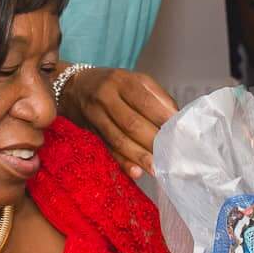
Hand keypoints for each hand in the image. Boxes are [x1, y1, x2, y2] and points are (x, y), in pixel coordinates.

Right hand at [59, 66, 175, 177]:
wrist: (75, 87)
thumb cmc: (113, 85)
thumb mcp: (134, 80)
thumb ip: (157, 97)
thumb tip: (176, 119)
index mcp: (122, 81)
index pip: (145, 101)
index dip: (162, 117)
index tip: (178, 131)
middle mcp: (107, 97)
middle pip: (132, 123)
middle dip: (152, 141)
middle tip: (170, 155)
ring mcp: (96, 116)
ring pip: (119, 139)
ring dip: (139, 156)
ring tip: (157, 168)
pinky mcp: (91, 132)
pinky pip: (107, 149)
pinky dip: (122, 162)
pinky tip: (135, 172)